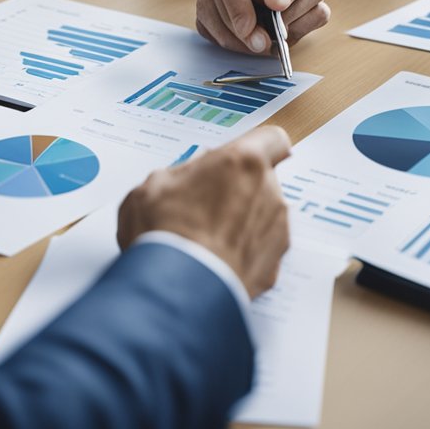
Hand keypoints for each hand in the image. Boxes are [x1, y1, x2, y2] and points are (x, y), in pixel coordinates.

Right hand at [116, 127, 291, 298]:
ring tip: (204, 240)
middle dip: (239, 190)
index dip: (257, 148)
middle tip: (204, 206)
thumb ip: (182, 173)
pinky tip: (213, 263)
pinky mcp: (273, 266)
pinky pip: (260, 252)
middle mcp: (269, 192)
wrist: (177, 289)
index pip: (272, 139)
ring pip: (263, 218)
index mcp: (244, 162)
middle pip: (263, 181)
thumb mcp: (153, 185)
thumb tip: (186, 180)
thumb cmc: (164, 232)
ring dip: (241, 224)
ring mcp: (276, 231)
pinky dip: (242, 256)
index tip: (241, 159)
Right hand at [196, 0, 331, 53]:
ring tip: (271, 38)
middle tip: (266, 45)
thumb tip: (276, 3)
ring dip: (246, 42)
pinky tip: (259, 35)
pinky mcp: (206, 7)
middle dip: (247, 33)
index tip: (252, 32)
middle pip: (221, 10)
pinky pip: (215, 35)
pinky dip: (239, 44)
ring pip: (217, 27)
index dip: (239, 8)